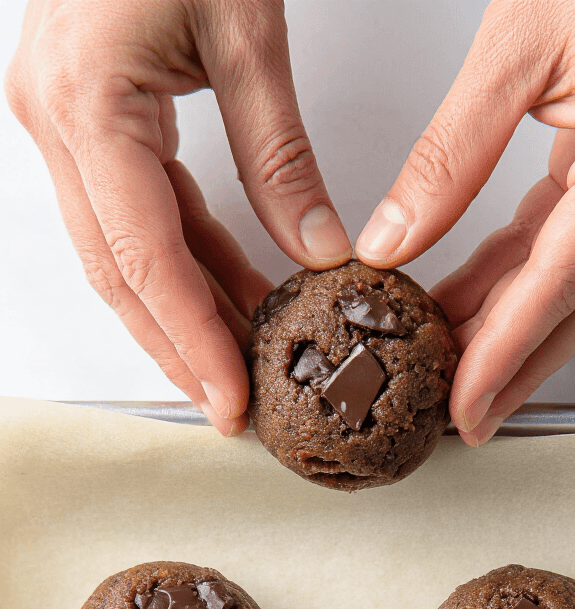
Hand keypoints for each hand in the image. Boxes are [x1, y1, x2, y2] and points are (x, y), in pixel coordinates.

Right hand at [5, 0, 351, 434]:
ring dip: (181, 314)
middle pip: (121, 274)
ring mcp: (61, 122)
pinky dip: (181, 261)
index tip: (232, 398)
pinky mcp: (84, 118)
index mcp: (89, 102)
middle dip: (180, 347)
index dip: (191, 339)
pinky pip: (131, 214)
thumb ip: (281, 156)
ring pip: (121, 254)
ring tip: (240, 369)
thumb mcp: (246, 33)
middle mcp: (58, 121)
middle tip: (235, 409)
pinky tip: (228, 297)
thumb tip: (320, 254)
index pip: (145, 257)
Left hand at [355, 0, 574, 443]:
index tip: (464, 402)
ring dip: (522, 326)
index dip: (508, 351)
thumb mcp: (515, 42)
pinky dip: (533, 273)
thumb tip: (394, 240)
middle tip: (462, 417)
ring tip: (458, 368)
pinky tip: (483, 300)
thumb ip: (450, 153)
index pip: (562, 279)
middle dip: (519, 365)